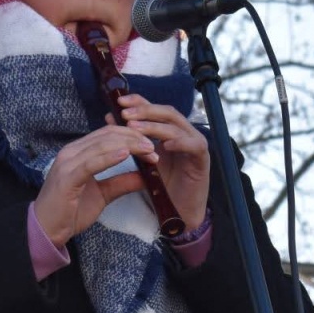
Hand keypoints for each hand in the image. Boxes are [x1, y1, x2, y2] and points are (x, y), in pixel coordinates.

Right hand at [33, 124, 154, 246]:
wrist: (46, 230)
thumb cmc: (70, 212)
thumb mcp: (103, 194)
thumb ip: (121, 182)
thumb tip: (146, 176)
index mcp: (79, 153)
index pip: (108, 134)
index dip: (132, 136)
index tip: (152, 146)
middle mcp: (72, 152)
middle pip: (107, 135)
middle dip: (134, 138)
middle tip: (154, 147)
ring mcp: (68, 162)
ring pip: (101, 144)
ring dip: (128, 145)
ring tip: (147, 150)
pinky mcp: (67, 177)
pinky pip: (91, 162)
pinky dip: (109, 157)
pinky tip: (125, 154)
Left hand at [116, 93, 209, 227]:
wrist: (181, 211)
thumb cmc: (163, 187)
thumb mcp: (142, 159)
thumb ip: (131, 139)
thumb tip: (110, 118)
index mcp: (170, 131)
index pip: (155, 109)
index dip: (139, 101)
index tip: (119, 100)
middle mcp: (184, 133)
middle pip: (167, 112)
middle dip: (145, 111)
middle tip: (124, 113)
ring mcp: (195, 144)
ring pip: (177, 127)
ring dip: (155, 126)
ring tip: (134, 128)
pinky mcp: (203, 159)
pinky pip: (194, 145)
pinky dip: (180, 143)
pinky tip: (165, 145)